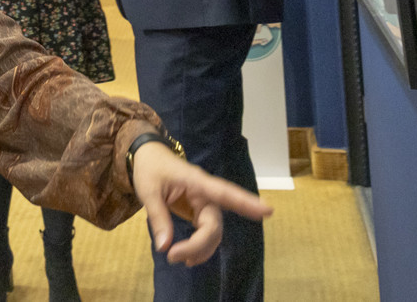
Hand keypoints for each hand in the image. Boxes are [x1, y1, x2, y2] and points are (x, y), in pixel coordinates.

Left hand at [131, 141, 271, 264]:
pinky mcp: (199, 212)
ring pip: (213, 232)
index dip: (246, 202)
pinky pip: (207, 232)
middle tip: (174, 257)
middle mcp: (206, 194)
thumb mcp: (148, 191)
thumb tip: (165, 247)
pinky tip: (188, 257)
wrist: (148, 158)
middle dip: (199, 245)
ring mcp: (204, 204)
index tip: (268, 211)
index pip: (225, 193)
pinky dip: (199, 247)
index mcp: (197, 182)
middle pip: (214, 225)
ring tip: (178, 259)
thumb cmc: (150, 169)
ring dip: (200, 249)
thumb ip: (158, 217)